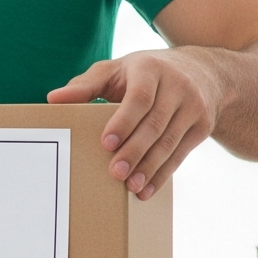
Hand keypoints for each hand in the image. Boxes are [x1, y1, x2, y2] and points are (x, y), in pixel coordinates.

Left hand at [49, 50, 227, 198]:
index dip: (124, 121)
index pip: (139, 97)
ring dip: (149, 167)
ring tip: (130, 186)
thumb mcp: (116, 69)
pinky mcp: (203, 126)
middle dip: (135, 151)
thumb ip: (86, 84)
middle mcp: (177, 85)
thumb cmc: (145, 72)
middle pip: (155, 123)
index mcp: (150, 68)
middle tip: (114, 172)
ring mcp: (194, 106)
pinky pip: (181, 153)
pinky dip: (163, 174)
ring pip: (170, 142)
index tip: (106, 143)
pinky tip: (146, 189)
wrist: (204, 72)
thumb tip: (53, 99)